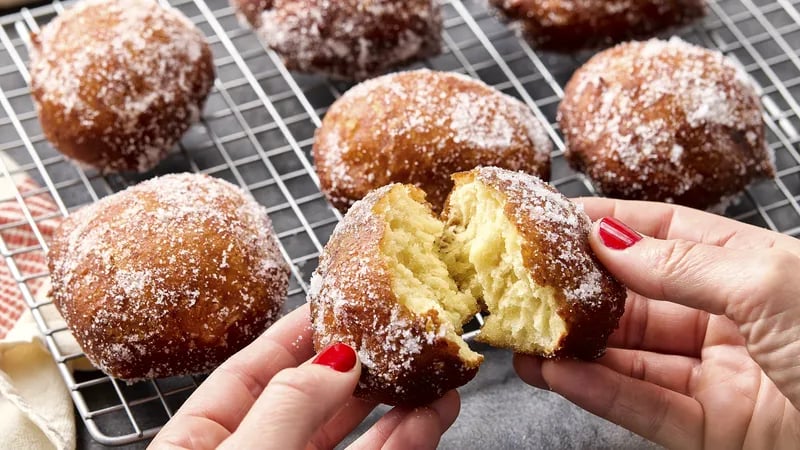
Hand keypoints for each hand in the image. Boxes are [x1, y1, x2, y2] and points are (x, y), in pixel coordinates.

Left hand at [149, 304, 459, 449]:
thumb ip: (287, 408)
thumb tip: (338, 359)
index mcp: (202, 440)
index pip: (254, 369)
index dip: (299, 333)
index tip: (340, 300)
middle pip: (313, 397)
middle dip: (362, 365)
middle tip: (402, 331)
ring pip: (353, 436)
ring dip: (397, 404)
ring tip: (435, 370)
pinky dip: (405, 442)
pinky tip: (429, 417)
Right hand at [514, 197, 799, 448]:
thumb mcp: (768, 282)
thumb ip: (680, 264)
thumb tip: (609, 237)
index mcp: (754, 269)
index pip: (667, 235)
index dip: (612, 226)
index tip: (557, 221)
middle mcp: (732, 319)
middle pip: (640, 299)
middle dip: (582, 293)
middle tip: (525, 285)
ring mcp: (721, 377)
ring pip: (633, 358)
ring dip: (577, 349)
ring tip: (524, 337)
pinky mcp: (714, 431)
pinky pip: (644, 407)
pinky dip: (598, 391)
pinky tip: (558, 374)